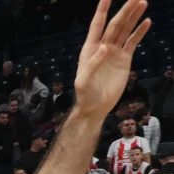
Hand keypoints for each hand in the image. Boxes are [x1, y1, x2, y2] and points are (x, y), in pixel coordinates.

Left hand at [73, 0, 149, 116]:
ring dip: (133, 17)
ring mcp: (114, 52)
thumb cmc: (85, 95)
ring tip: (142, 2)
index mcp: (90, 49)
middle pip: (115, 24)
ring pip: (125, 30)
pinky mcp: (124, 59)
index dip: (102, 10)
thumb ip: (92, 64)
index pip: (97, 25)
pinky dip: (139, 32)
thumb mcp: (83, 81)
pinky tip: (146, 21)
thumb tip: (104, 47)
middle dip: (125, 11)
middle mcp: (103, 47)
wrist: (95, 107)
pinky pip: (133, 42)